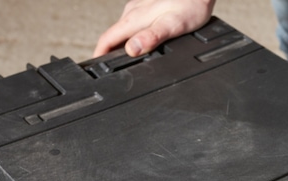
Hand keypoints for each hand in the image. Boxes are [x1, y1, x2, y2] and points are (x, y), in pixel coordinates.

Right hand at [93, 0, 215, 57]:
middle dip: (108, 51)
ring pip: (124, 28)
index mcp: (134, 18)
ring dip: (120, 43)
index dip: (100, 54)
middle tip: (109, 68)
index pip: (108, 38)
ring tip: (122, 58)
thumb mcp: (172, 25)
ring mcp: (140, 7)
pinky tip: (138, 41)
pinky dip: (131, 34)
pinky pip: (134, 23)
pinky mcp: (148, 6)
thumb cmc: (190, 6)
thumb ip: (151, 37)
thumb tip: (132, 49)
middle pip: (114, 34)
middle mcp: (133, 11)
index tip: (96, 67)